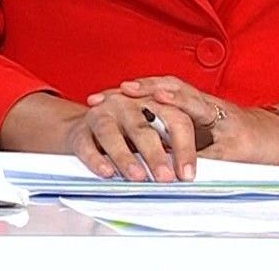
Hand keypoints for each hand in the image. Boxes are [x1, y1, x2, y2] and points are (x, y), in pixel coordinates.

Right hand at [65, 83, 212, 181]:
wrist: (89, 120)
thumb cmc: (131, 128)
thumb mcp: (158, 131)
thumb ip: (174, 148)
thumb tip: (197, 175)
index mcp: (153, 101)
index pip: (176, 119)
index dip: (184, 147)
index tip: (188, 174)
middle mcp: (128, 103)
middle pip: (144, 125)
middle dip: (156, 153)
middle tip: (166, 178)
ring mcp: (103, 113)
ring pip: (113, 132)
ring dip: (125, 155)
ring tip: (137, 176)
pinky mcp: (81, 129)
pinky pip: (86, 143)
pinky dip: (95, 158)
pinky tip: (106, 172)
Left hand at [90, 76, 278, 172]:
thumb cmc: (241, 136)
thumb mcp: (205, 130)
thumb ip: (178, 131)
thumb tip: (141, 142)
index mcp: (196, 102)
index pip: (158, 89)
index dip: (130, 90)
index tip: (99, 96)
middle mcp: (207, 105)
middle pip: (169, 88)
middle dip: (139, 90)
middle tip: (110, 95)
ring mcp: (223, 119)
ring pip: (193, 102)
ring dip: (170, 97)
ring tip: (146, 95)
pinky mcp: (237, 142)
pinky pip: (214, 141)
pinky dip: (197, 141)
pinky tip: (181, 145)